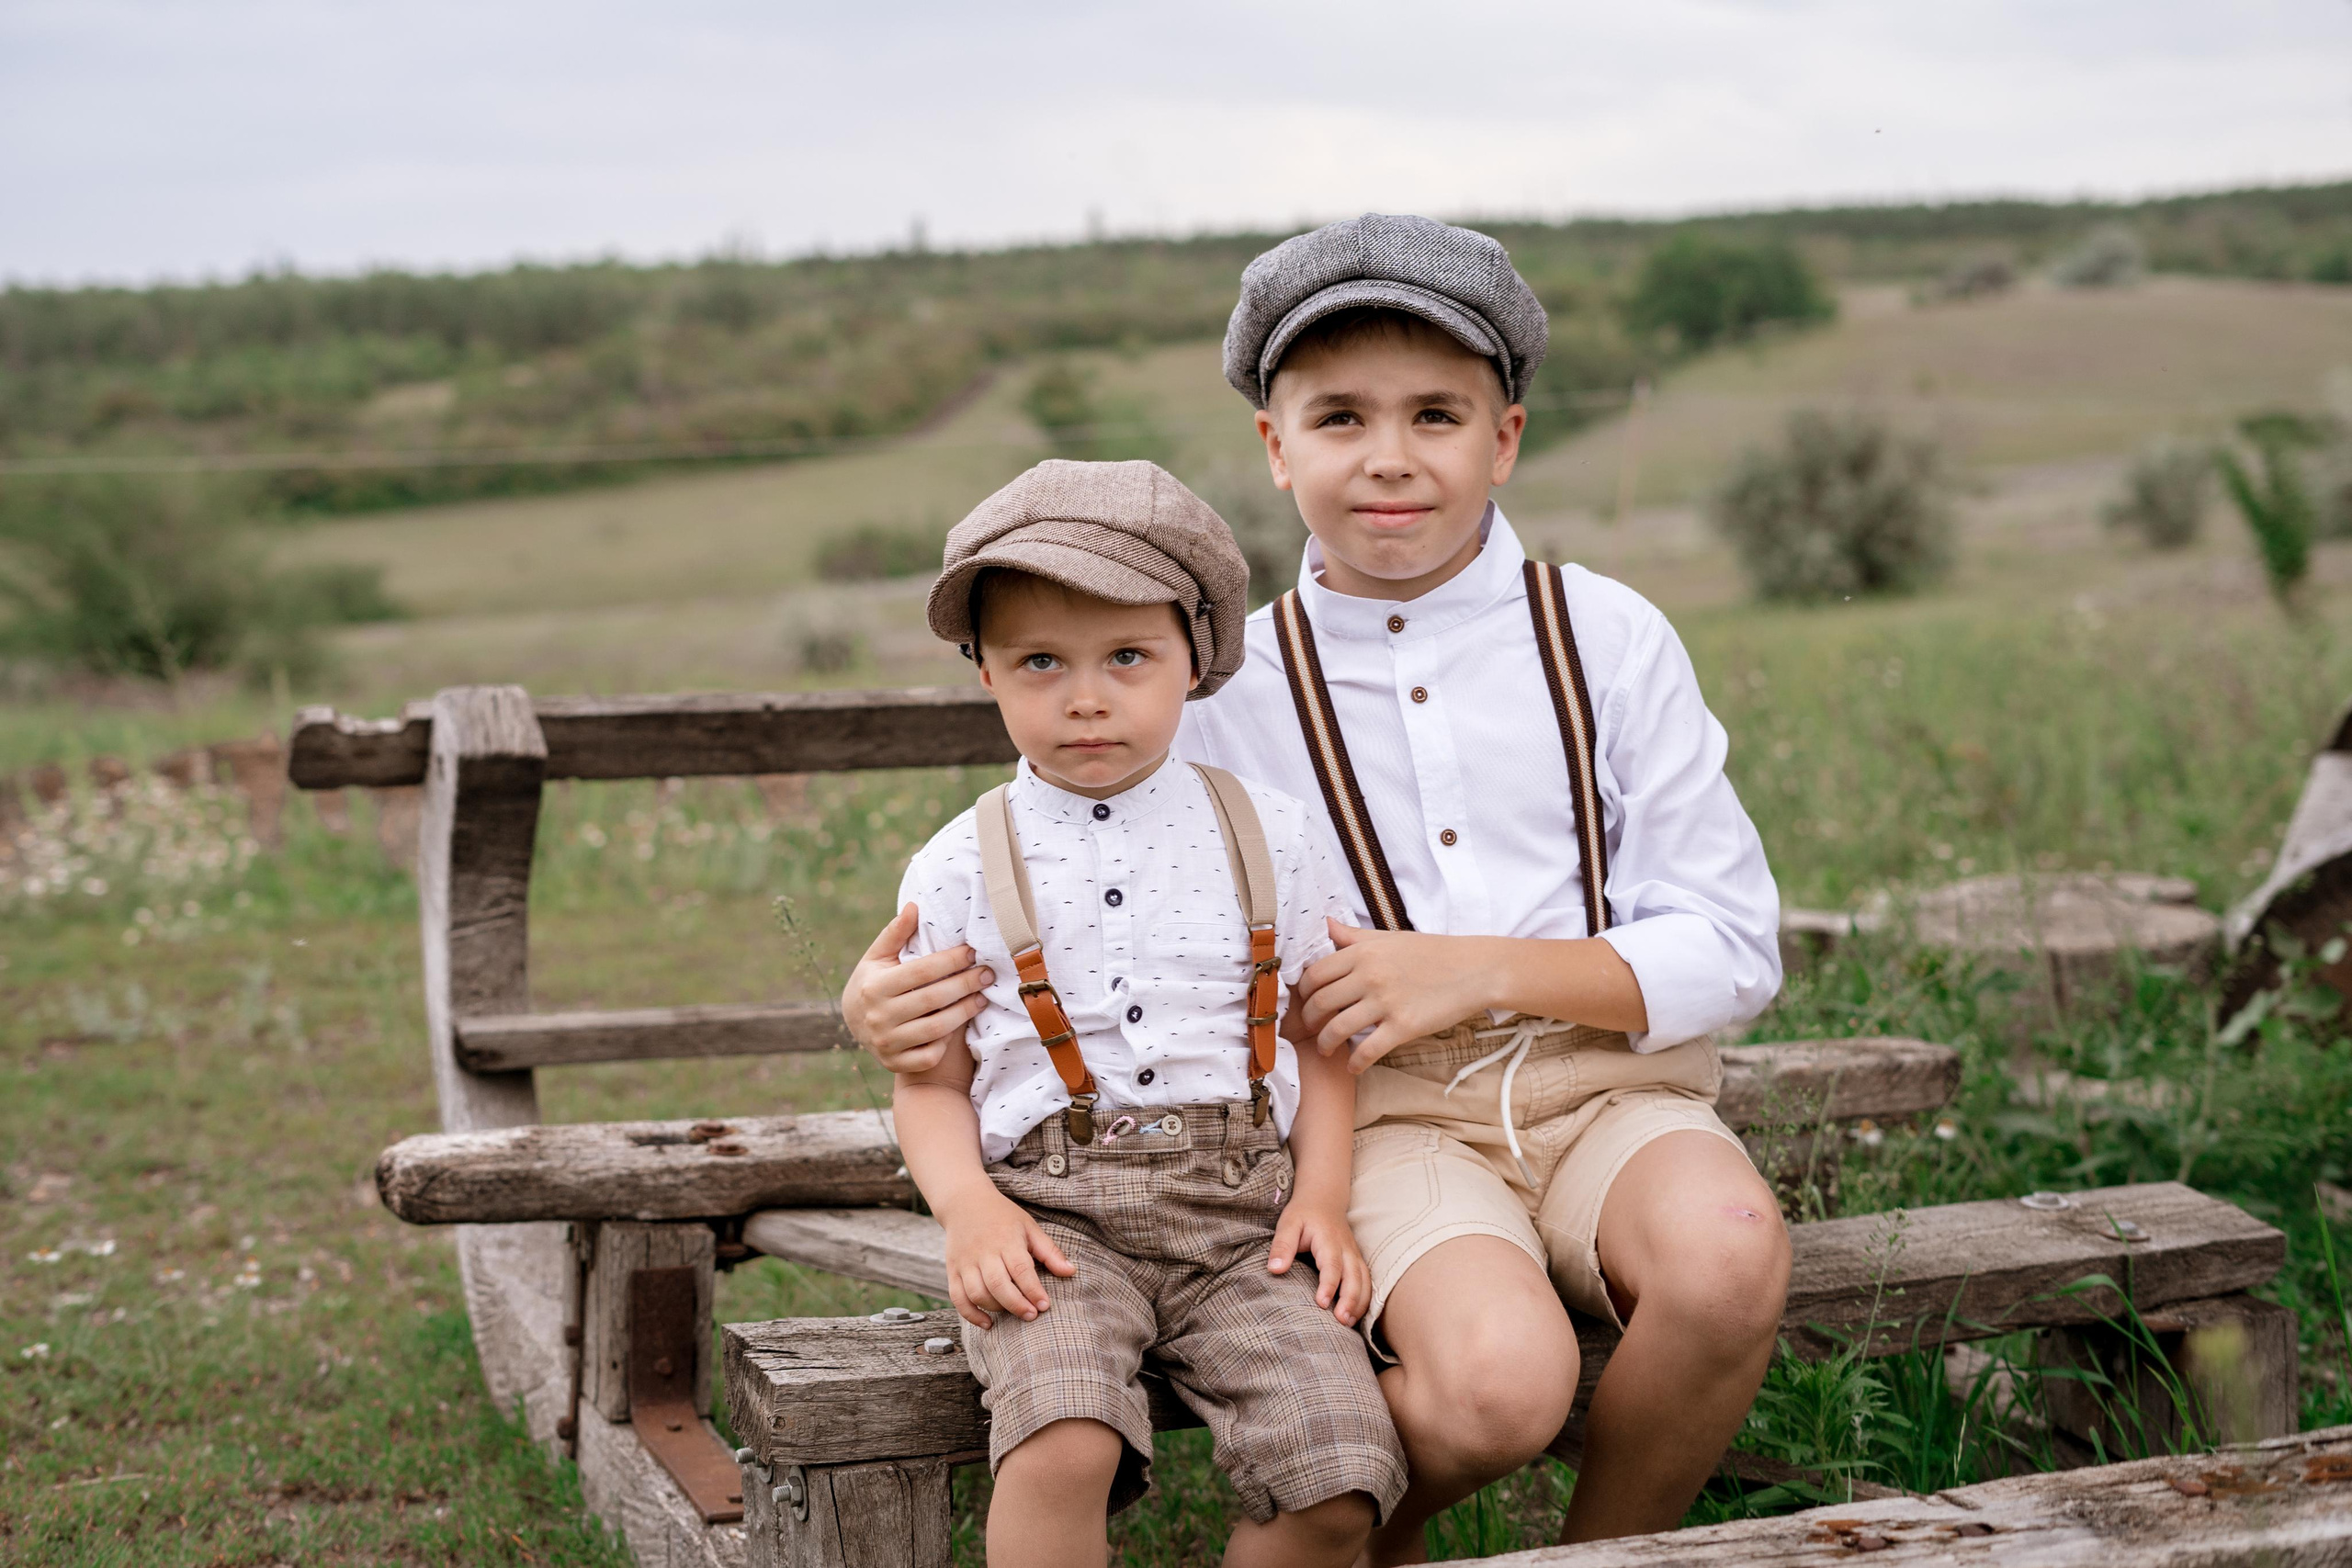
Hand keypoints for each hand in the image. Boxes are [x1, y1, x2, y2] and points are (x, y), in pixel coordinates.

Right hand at [842, 903, 995, 1073]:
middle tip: (987, 974)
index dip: (950, 961)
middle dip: (965, 985)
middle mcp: (878, 1017)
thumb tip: (914, 906)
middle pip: (933, 999)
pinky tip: (960, 1027)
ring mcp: (886, 1043)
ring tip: (982, 997)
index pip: (921, 971)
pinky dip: (946, 1044)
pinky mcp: (894, 1063)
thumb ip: (895, 933)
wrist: (855, 1025)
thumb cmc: (873, 982)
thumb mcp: (877, 957)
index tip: (972, 952)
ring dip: (964, 1013)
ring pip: (935, 1030)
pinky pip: (928, 1056)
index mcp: (874, 986)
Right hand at [939, 1190, 1075, 1329]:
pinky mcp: (952, 1270)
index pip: (1020, 1269)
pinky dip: (971, 1314)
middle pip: (998, 1285)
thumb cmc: (1002, 1216)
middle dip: (1016, 1304)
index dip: (1033, 1290)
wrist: (965, 1202)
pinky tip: (988, 1323)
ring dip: (996, 1308)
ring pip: (977, 1293)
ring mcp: (965, 1262)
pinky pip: (958, 1298)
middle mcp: (983, 1252)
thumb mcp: (1029, 1227)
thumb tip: (1071, 1272)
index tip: (1045, 1306)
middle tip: (1032, 1315)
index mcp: (1006, 1240)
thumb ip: (1049, 1251)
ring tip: (1013, 1312)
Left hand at [1268, 1190, 1370, 1327]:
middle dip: (1350, 1299)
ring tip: (1349, 1323)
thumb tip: (1274, 1269)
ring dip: (1360, 1302)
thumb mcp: (1288, 1224)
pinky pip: (1367, 1281)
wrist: (1324, 1199)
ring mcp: (1354, 1255)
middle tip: (1341, 1321)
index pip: (1332, 1265)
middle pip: (1354, 1276)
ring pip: (1364, 1281)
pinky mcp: (1357, 1261)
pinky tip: (1356, 1315)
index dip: (1328, 1285)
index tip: (1322, 1303)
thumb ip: (1282, 1246)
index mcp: (1328, 1240)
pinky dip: (1365, 1299)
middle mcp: (1346, 1249)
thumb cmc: (1304, 1214)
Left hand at [1297, 920, 1490, 1070]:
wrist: (1474, 970)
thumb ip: (1354, 936)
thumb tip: (1326, 924)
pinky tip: (1353, 1066)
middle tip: (1309, 1029)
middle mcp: (1369, 976)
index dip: (1302, 992)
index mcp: (1363, 952)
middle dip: (1308, 1021)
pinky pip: (1368, 1050)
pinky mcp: (1403, 1026)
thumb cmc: (1432, 952)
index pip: (1315, 974)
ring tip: (1325, 1049)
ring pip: (1337, 1029)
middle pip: (1320, 1003)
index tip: (1303, 1001)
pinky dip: (1355, 1062)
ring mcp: (1386, 1002)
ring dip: (1325, 1044)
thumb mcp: (1390, 938)